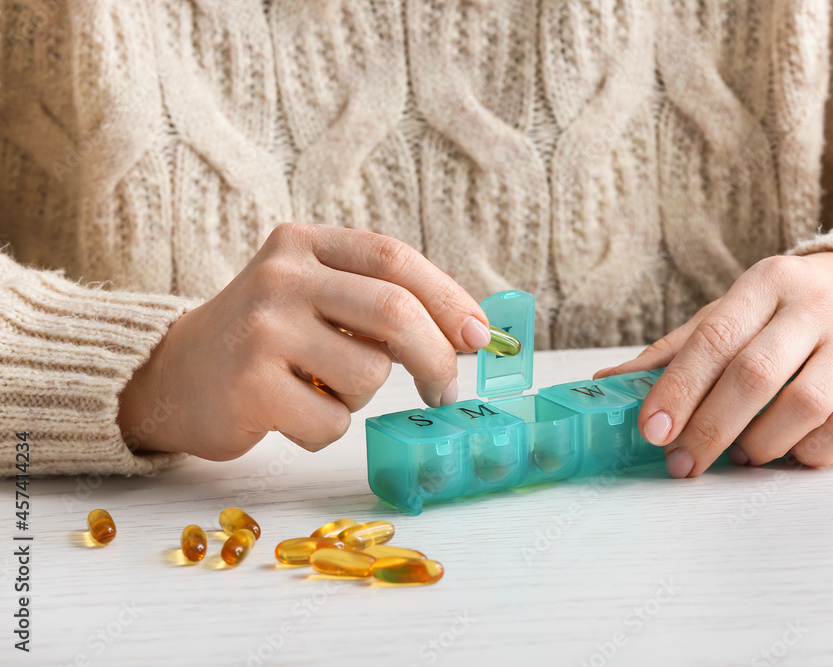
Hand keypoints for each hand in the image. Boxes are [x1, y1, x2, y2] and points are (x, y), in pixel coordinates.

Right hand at [118, 224, 490, 459]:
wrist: (172, 377)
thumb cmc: (265, 338)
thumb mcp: (313, 294)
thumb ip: (377, 300)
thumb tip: (469, 333)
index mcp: (303, 244)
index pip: (394, 258)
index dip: (448, 298)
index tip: (479, 337)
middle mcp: (281, 277)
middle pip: (394, 312)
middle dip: (436, 358)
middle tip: (446, 390)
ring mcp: (261, 330)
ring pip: (367, 376)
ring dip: (358, 397)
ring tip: (316, 387)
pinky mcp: (249, 387)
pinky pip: (331, 422)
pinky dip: (325, 428)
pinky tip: (288, 411)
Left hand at [595, 253, 832, 477]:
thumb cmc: (794, 310)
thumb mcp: (737, 311)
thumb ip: (678, 349)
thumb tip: (606, 381)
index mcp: (766, 283)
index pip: (714, 338)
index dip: (679, 389)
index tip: (652, 430)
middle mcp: (814, 306)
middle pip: (754, 375)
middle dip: (710, 428)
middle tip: (683, 463)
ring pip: (804, 405)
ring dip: (761, 444)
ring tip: (741, 456)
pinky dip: (809, 453)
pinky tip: (789, 455)